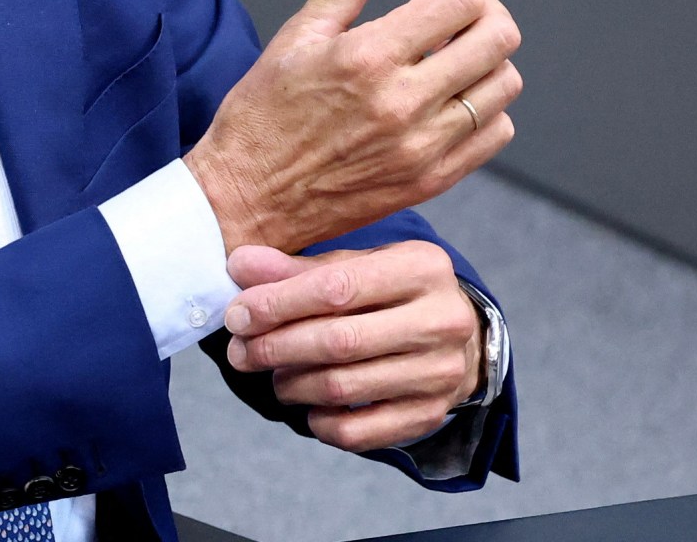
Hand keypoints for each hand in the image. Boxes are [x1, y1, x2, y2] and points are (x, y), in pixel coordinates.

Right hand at [184, 0, 521, 254]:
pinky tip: (450, 100)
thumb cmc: (263, 118)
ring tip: (449, 59)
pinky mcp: (431, 180)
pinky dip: (485, 109)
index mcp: (368, 58)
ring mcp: (424, 146)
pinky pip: (495, 133)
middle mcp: (404, 103)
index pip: (459, 0)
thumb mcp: (296, 38)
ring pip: (504, 84)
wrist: (247, 201)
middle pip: (497, 37)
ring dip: (485, 60)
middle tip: (452, 17)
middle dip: (482, 12)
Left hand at [223, 241, 485, 452]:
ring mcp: (439, 373)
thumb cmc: (392, 295)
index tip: (237, 315)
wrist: (459, 339)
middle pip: (339, 341)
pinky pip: (357, 432)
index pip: (337, 287)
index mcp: (422, 267)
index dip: (278, 303)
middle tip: (240, 353)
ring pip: (343, 388)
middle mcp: (440, 319)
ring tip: (275, 375)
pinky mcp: (429, 415)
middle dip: (276, 348)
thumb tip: (239, 265)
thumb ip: (297, 269)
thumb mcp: (355, 267)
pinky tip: (308, 405)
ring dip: (292, 385)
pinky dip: (319, 422)